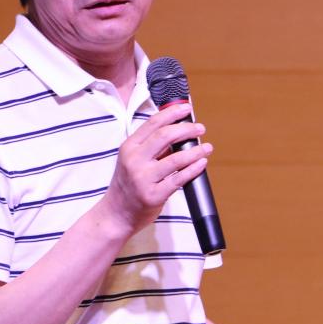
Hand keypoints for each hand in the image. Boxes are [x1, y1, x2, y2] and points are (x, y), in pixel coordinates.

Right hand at [99, 103, 212, 236]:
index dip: (172, 113)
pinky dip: (193, 169)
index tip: (187, 108)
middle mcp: (134, 160)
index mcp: (129, 148)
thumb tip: (179, 132)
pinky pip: (179, 179)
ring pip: (175, 159)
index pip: (152, 123)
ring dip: (195, 151)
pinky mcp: (153, 195)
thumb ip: (151, 147)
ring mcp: (143, 178)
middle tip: (200, 128)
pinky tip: (201, 163)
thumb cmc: (127, 185)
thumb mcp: (131, 160)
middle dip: (186, 129)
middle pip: (165, 136)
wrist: (116, 214)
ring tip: (206, 147)